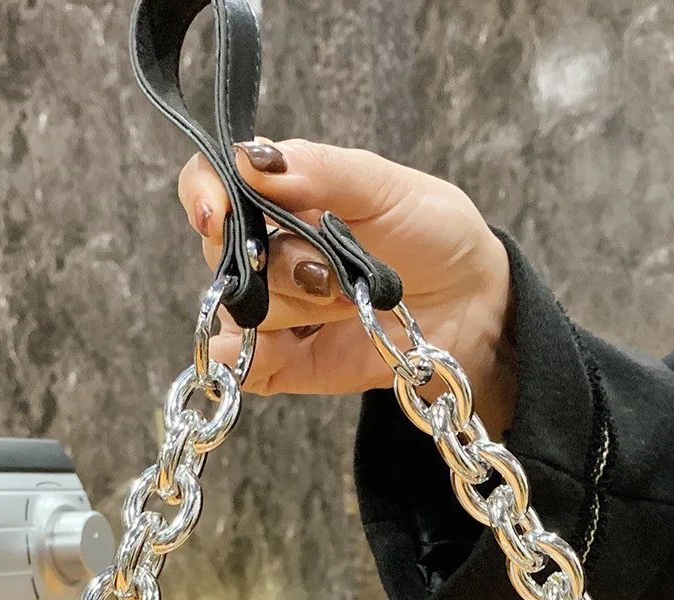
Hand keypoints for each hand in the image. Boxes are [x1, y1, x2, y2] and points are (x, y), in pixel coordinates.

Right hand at [178, 139, 515, 434]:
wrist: (471, 304)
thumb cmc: (431, 232)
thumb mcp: (385, 186)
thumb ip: (319, 170)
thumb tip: (251, 159)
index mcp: (280, 194)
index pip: (209, 183)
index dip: (203, 195)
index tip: (218, 213)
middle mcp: (266, 251)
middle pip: (223, 256)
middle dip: (278, 264)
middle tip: (331, 272)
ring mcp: (274, 310)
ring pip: (242, 309)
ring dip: (295, 307)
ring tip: (349, 302)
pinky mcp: (285, 363)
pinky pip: (242, 366)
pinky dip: (248, 362)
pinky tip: (284, 350)